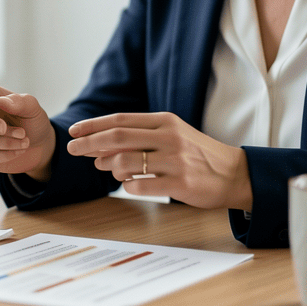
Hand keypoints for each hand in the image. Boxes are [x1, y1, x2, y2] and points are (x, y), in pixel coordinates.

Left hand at [67, 111, 251, 210]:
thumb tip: (101, 145)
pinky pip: (140, 185)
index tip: (74, 131)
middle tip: (72, 150)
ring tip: (102, 168)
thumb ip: (141, 136)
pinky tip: (127, 184)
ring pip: (125, 161)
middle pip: (117, 137)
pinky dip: (127, 185)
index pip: (120, 120)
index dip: (93, 125)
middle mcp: (169, 137)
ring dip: (107, 166)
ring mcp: (175, 161)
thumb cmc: (197, 154)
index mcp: (165, 121)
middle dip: (89, 143)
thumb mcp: (173, 134)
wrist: (234, 173)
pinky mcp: (181, 183)